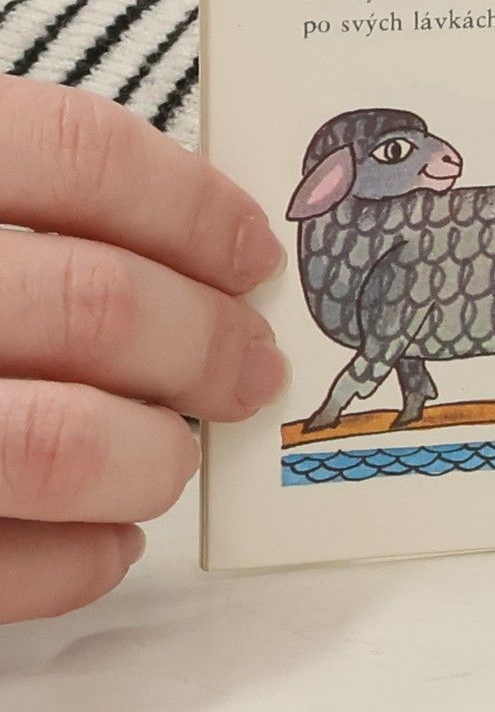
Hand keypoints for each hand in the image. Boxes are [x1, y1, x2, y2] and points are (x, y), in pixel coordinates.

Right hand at [0, 79, 286, 622]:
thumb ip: (12, 192)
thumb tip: (198, 247)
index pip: (73, 151)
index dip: (190, 205)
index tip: (253, 252)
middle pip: (96, 303)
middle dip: (205, 344)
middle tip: (248, 365)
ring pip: (61, 440)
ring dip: (154, 455)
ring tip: (173, 453)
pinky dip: (80, 560)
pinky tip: (106, 539)